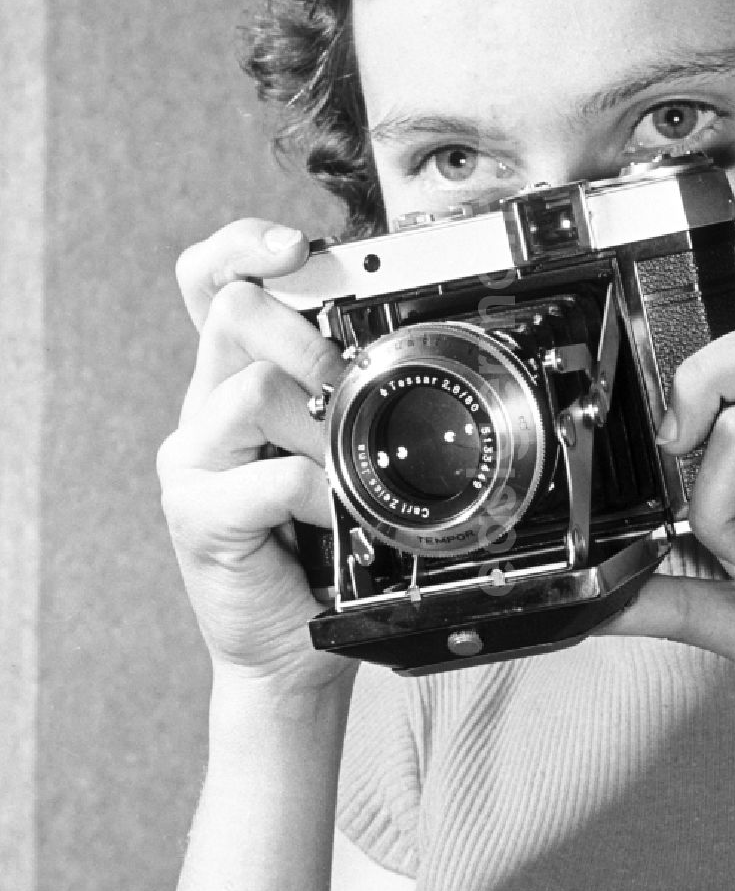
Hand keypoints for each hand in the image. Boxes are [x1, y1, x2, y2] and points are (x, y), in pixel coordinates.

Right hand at [157, 220, 352, 693]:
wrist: (293, 645)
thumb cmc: (324, 545)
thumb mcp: (336, 450)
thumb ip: (340, 392)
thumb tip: (385, 340)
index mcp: (234, 375)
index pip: (215, 279)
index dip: (246, 245)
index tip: (293, 246)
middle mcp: (204, 405)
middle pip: (235, 311)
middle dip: (305, 335)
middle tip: (340, 383)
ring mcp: (191, 459)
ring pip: (255, 387)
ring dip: (321, 426)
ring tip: (342, 470)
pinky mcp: (195, 513)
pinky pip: (271, 474)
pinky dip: (322, 493)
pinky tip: (335, 516)